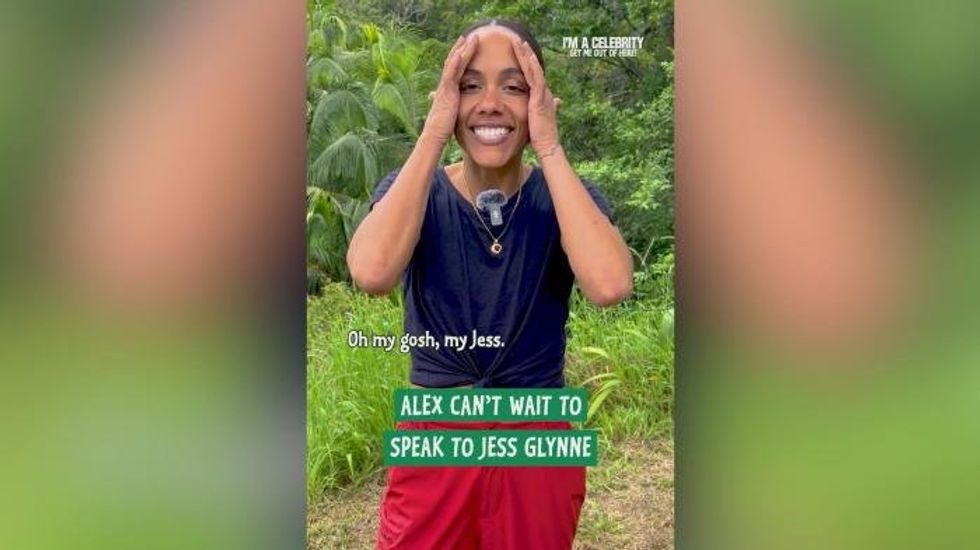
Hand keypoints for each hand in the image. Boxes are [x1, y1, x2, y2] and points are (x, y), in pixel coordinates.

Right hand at [421, 34, 478, 146]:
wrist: (435, 135)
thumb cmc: (442, 127)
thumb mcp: (449, 113)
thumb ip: (451, 106)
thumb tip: (450, 107)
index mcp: (447, 89)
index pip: (454, 69)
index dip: (459, 57)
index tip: (465, 47)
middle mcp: (444, 85)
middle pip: (453, 62)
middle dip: (460, 48)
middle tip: (468, 36)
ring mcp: (445, 87)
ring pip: (453, 64)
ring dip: (461, 50)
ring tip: (468, 38)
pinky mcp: (446, 92)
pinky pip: (451, 75)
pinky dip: (455, 63)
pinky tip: (460, 53)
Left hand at [510, 37, 561, 156]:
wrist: (547, 146)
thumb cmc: (539, 137)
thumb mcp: (534, 121)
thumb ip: (532, 114)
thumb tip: (532, 115)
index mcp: (540, 97)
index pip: (532, 75)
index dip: (525, 63)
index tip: (518, 52)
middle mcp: (543, 92)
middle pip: (533, 68)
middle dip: (525, 55)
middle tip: (517, 41)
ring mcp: (542, 94)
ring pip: (534, 69)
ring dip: (526, 55)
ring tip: (519, 42)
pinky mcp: (539, 99)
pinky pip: (536, 78)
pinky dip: (532, 66)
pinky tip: (527, 56)